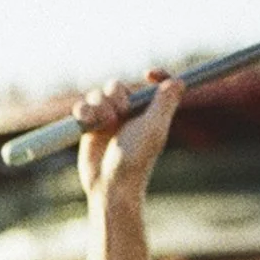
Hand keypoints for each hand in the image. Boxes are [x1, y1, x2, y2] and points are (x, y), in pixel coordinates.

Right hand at [75, 73, 183, 200]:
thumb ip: (165, 103)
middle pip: (117, 86)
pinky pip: (81, 107)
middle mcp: (128, 114)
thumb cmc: (136, 160)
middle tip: (120, 114)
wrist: (110, 185)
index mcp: (149, 112)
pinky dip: (84, 112)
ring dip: (99, 106)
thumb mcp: (154, 128)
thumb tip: (178, 81)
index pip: (157, 85)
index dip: (158, 75)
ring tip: (104, 124)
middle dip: (116, 95)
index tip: (149, 74)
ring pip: (97, 95)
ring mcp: (107, 120)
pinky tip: (88, 125)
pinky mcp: (89, 128)